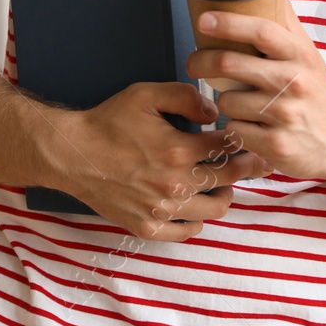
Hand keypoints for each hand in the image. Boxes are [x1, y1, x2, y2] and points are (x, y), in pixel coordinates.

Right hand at [52, 81, 268, 241]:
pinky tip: (193, 206)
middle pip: (230, 179)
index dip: (245, 143)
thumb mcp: (144, 94)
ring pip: (215, 208)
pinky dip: (197, 219)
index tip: (252, 142)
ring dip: (223, 194)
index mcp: (178, 150)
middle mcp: (175, 184)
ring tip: (219, 183)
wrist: (72, 154)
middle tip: (254, 162)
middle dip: (246, 168)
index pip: (229, 148)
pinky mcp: (148, 226)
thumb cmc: (108, 122)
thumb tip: (214, 114)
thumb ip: (184, 96)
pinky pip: (188, 231)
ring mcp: (163, 209)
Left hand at [185, 1, 325, 183]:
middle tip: (193, 62)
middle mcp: (295, 83)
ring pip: (227, 101)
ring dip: (224, 102)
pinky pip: (234, 129)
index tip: (203, 20)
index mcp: (299, 56)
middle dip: (202, 61)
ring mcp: (286, 115)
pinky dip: (236, 128)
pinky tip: (252, 127)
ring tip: (240, 102)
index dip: (228, 23)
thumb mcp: (307, 55)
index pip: (261, 31)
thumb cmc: (316, 92)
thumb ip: (285, 24)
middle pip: (230, 64)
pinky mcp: (277, 145)